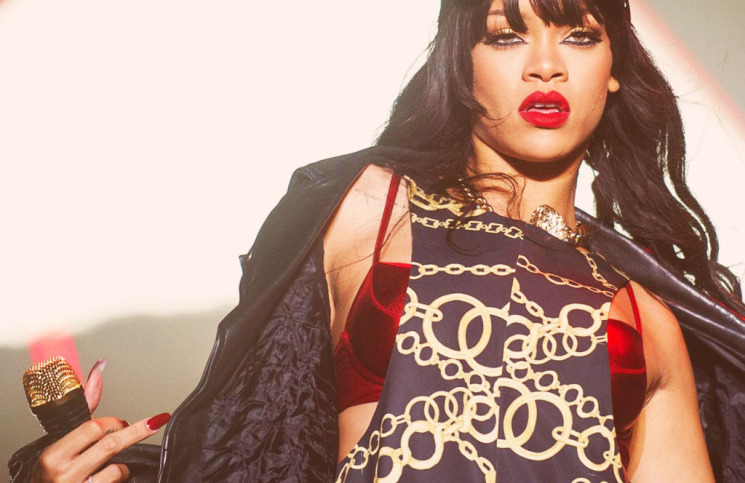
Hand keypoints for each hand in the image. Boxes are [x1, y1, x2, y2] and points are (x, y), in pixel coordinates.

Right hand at [30, 360, 169, 481]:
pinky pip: (116, 482)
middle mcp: (63, 471)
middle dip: (136, 432)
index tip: (121, 422)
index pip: (92, 428)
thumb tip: (100, 366)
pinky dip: (121, 477)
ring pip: (116, 468)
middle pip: (110, 445)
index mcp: (54, 452)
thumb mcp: (64, 437)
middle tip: (156, 422)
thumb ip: (86, 404)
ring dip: (124, 462)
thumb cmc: (54, 469)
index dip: (112, 422)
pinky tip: (112, 477)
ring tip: (118, 463)